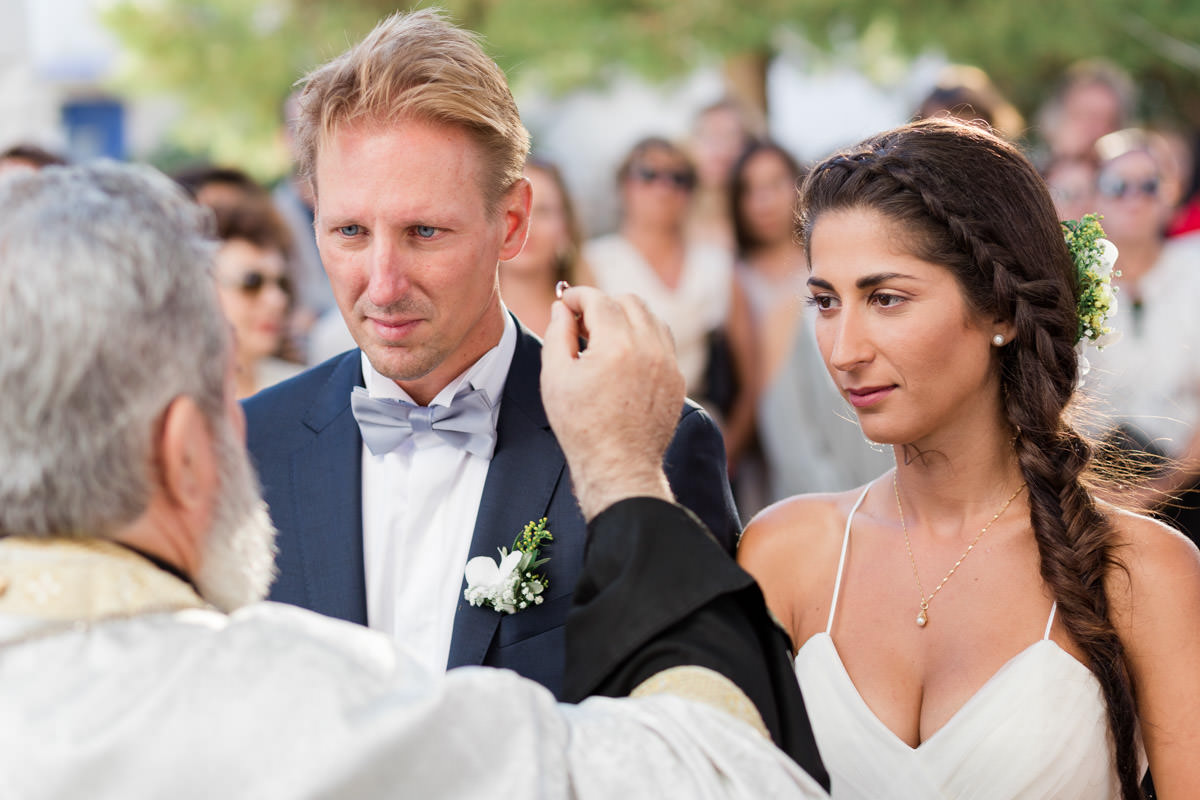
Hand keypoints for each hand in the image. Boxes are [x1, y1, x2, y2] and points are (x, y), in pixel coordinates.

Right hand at [540, 286, 682, 519]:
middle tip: (583, 322)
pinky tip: (624, 357)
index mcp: (617, 345)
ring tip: (604, 339)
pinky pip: (663, 343)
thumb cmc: (582, 427)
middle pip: (629, 301)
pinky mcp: (676, 379)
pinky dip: (643, 339)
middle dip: (603, 303)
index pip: (599, 300)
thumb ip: (557, 334)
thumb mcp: (556, 378)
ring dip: (627, 318)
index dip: (578, 296)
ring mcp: (668, 364)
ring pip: (651, 318)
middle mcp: (649, 348)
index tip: (566, 302)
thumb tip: (562, 309)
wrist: (619, 466)